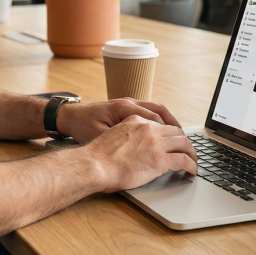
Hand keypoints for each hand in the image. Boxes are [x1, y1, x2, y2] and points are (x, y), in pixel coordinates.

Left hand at [56, 98, 181, 143]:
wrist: (68, 117)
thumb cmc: (82, 127)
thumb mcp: (101, 137)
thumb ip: (122, 142)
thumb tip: (142, 152)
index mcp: (124, 108)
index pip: (156, 119)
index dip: (170, 133)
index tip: (180, 146)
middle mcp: (129, 102)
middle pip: (160, 111)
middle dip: (175, 127)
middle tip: (186, 143)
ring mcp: (128, 103)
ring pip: (156, 109)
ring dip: (169, 123)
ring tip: (179, 138)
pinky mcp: (125, 108)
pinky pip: (148, 111)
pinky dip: (159, 121)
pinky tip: (163, 133)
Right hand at [81, 116, 196, 192]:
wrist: (94, 165)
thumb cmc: (98, 156)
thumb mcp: (113, 135)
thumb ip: (128, 136)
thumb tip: (134, 147)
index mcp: (136, 121)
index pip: (161, 124)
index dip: (171, 134)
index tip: (174, 142)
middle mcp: (148, 128)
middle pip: (176, 131)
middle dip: (184, 142)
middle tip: (188, 152)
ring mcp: (155, 143)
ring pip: (184, 144)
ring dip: (192, 153)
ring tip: (194, 162)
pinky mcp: (159, 160)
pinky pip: (184, 160)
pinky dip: (192, 165)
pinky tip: (192, 171)